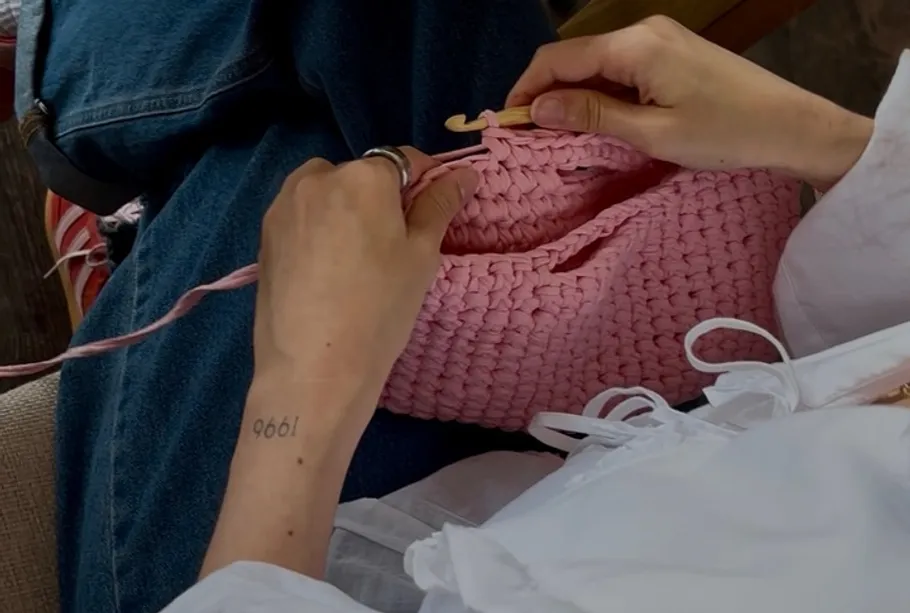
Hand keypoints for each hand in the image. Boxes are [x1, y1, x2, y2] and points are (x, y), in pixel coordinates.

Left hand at [252, 147, 478, 426]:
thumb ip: (440, 205)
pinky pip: (303, 215)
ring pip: (329, 193)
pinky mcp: (265, 234)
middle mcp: (319, 176)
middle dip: (382, 199)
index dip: (426, 183)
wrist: (315, 366)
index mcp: (364, 176)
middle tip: (394, 248)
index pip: (405, 161)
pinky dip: (320, 229)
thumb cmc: (381, 308)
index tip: (434, 212)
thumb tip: (464, 173)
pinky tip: (329, 270)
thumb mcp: (421, 255)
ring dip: (347, 210)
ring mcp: (285, 204)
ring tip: (358, 259)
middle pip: (363, 176)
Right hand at [506, 16, 872, 188]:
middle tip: (531, 138)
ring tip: (561, 138)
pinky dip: (600, 94)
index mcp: (634, 46)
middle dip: (547, 95)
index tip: (508, 124)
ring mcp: (659, 39)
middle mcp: (642, 32)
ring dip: (573, 97)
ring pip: (595, 65)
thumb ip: (591, 116)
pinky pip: (620, 69)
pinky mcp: (671, 52)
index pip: (557, 60)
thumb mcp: (652, 133)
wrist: (792, 125)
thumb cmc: (725, 133)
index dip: (526, 90)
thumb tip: (537, 110)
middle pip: (574, 59)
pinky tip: (597, 122)